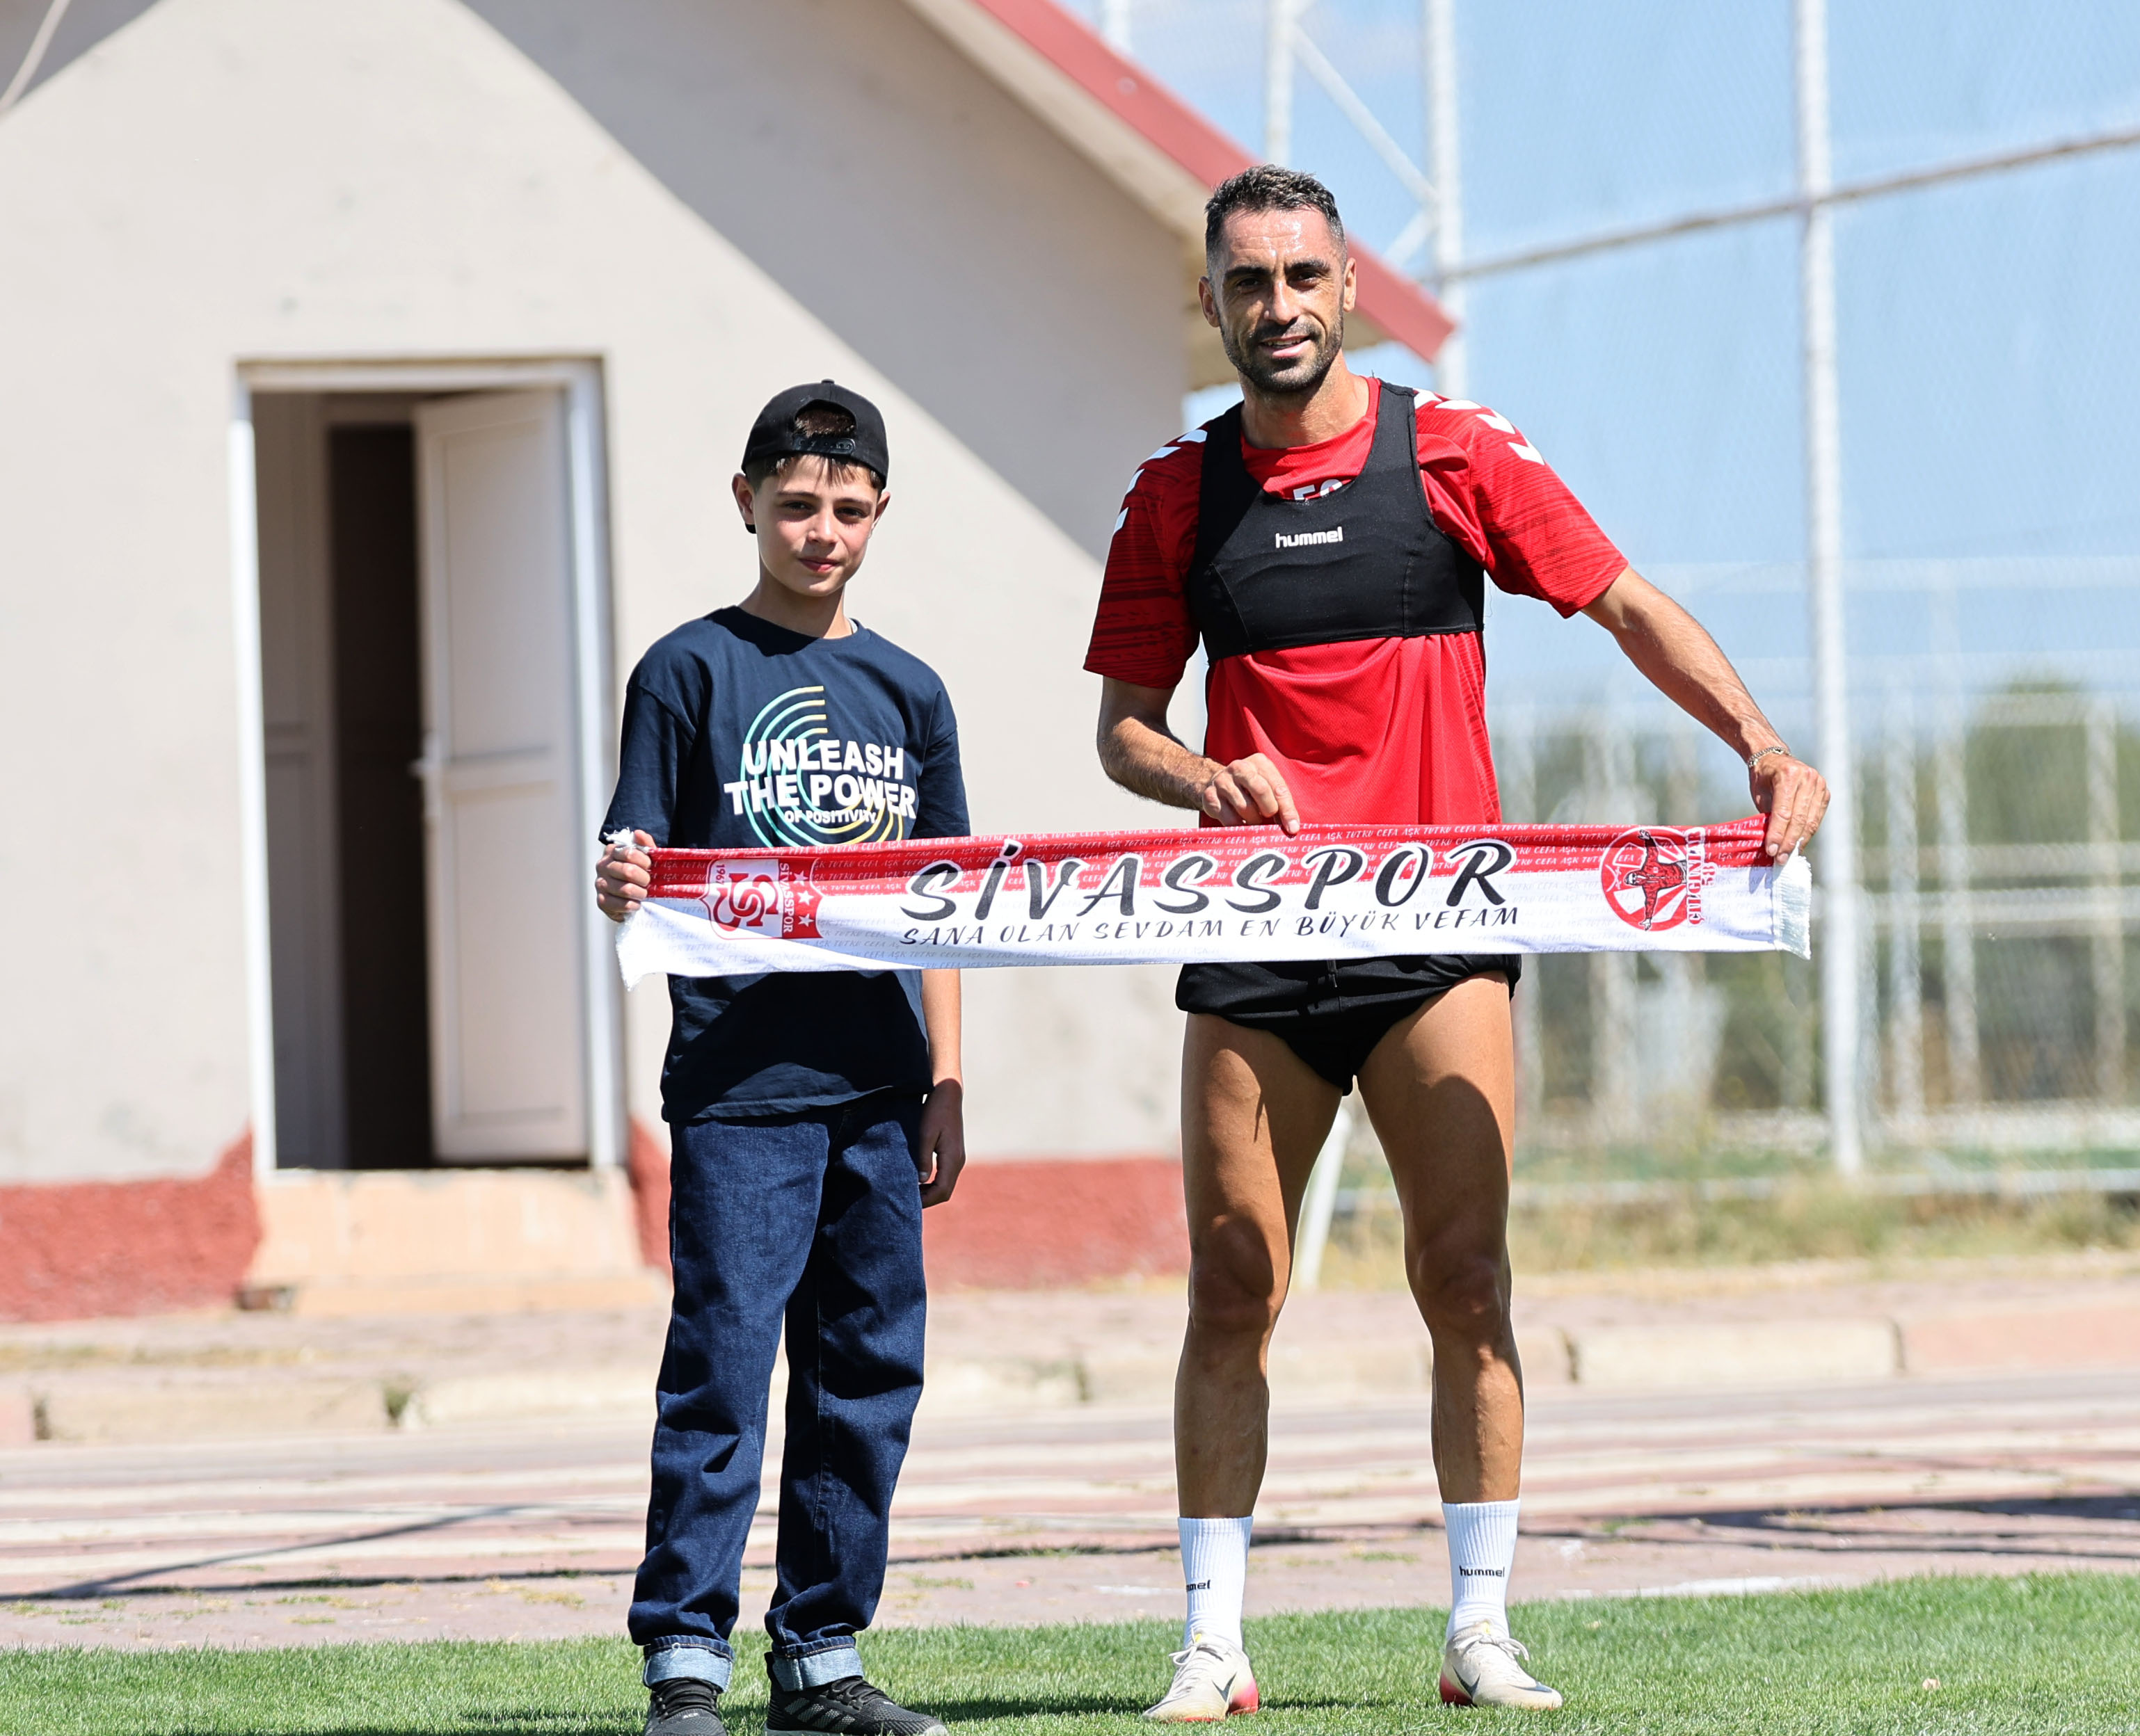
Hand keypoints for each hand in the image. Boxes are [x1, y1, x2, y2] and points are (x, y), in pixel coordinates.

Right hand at [595, 829, 653, 921]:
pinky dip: (632, 905)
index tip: (650, 867)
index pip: (630, 853)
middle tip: (649, 883)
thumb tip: (638, 833)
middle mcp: (602, 866)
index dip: (645, 861)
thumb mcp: (647, 857)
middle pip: (628, 871)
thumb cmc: (641, 872)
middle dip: (644, 879)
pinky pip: (619, 904)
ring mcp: (600, 884)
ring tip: (644, 894)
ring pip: (625, 889)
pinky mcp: (601, 901)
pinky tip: (636, 904)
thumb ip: (645, 845)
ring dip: (640, 894)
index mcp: (612, 851)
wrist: (633, 895)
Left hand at [916, 1078, 964, 1207]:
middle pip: (945, 1192)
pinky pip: (945, 1176)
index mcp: (952, 1158)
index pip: (942, 1191)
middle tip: (907, 1201)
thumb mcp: (925, 1134)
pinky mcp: (953, 1153)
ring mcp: (957, 1158)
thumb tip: (920, 1181)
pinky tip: (919, 1180)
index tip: (909, 1202)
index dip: (926, 1200)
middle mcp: (958, 1161)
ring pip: (946, 1185)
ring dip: (930, 1192)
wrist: (948, 1094)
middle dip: (927, 1199)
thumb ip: (923, 1159)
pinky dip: (933, 1183)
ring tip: (910, 1192)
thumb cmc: (935, 1111)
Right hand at [1197, 754, 1300, 834]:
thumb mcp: (1268, 788)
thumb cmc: (1250, 788)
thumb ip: (1281, 804)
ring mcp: (1222, 781)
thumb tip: (1292, 827)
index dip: (1287, 810)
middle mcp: (1239, 768)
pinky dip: (1239, 826)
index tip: (1292, 828)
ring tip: (1254, 819)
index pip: (1278, 787)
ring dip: (1253, 820)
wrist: (1218, 783)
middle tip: (1267, 817)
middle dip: (1269, 810)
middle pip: (1261, 791)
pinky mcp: (1210, 797)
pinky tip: (1241, 823)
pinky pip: (1229, 819)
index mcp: (1259, 762)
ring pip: (1245, 808)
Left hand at [1750, 753, 1828, 859]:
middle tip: (1780, 859)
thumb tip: (1772, 845)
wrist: (1774, 758)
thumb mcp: (1760, 794)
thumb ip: (1768, 816)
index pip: (1784, 812)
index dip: (1778, 834)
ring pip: (1811, 820)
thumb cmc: (1763, 778)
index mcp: (1788, 775)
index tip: (1772, 851)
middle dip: (1789, 842)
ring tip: (1789, 856)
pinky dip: (1807, 833)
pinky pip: (1817, 817)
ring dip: (1799, 841)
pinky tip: (1798, 844)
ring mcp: (1819, 784)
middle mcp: (1807, 778)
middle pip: (1800, 818)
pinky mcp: (1825, 792)